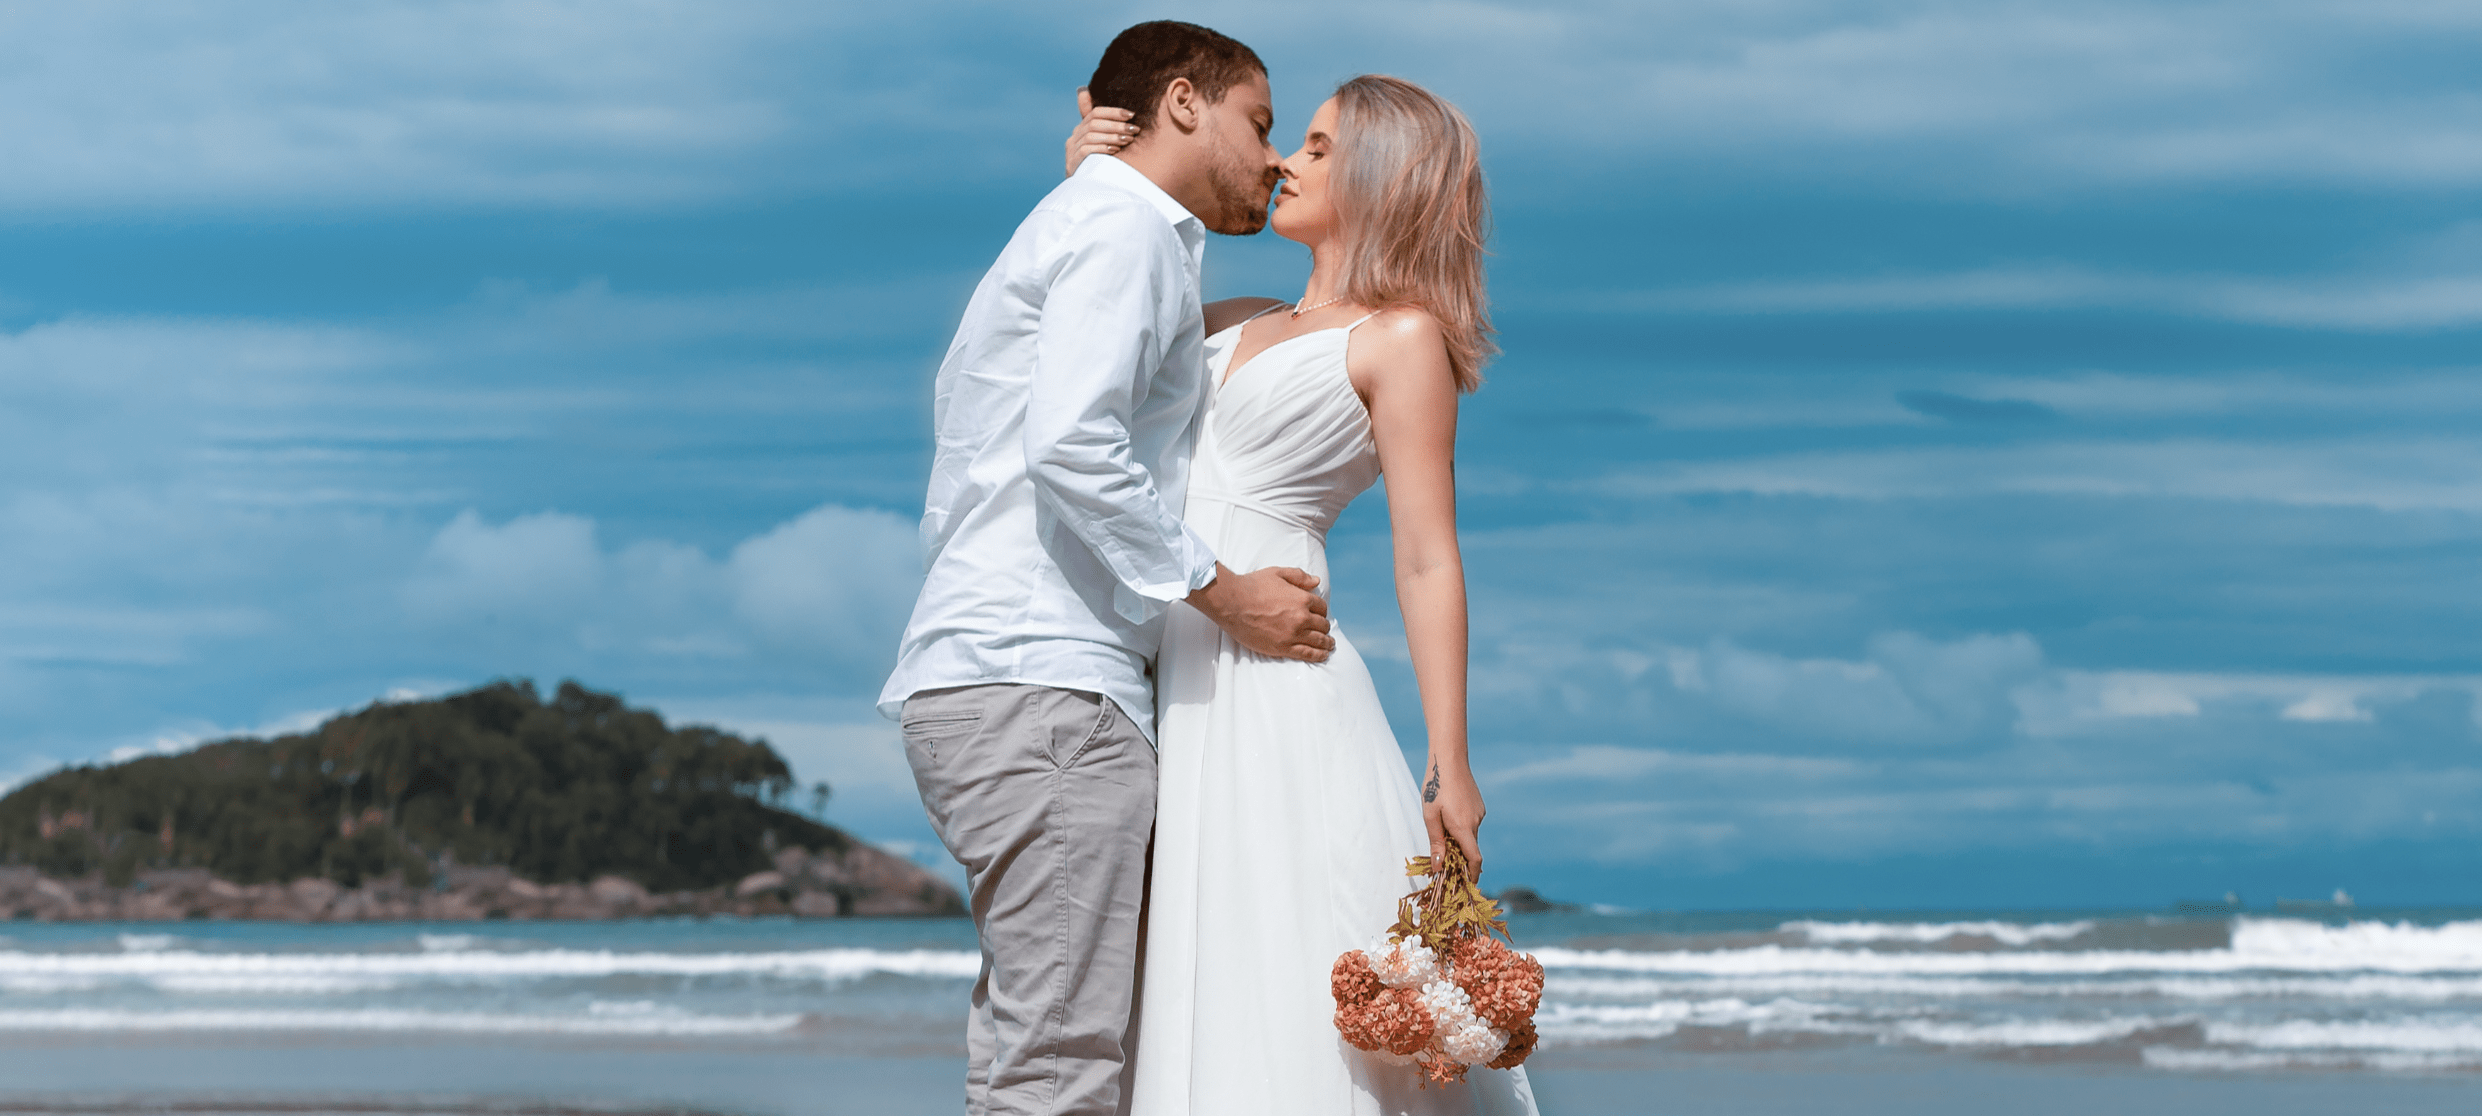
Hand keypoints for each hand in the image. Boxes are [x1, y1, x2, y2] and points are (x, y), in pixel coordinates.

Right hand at [1065, 88, 1138, 176]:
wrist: (1087, 192)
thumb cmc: (1102, 166)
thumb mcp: (1106, 146)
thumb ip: (1111, 131)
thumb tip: (1126, 119)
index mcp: (1082, 129)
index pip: (1096, 113)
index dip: (1114, 112)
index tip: (1131, 114)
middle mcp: (1074, 137)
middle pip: (1094, 123)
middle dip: (1117, 125)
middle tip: (1134, 129)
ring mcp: (1071, 150)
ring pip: (1090, 136)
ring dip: (1112, 136)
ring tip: (1128, 140)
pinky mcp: (1072, 163)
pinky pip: (1086, 150)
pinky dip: (1102, 148)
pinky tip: (1115, 151)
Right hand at [1186, 563, 1332, 661]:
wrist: (1233, 603)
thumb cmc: (1253, 586)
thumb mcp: (1278, 573)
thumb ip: (1299, 577)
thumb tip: (1316, 581)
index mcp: (1302, 599)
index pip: (1322, 608)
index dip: (1321, 611)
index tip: (1319, 615)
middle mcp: (1302, 617)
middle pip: (1322, 625)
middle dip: (1324, 627)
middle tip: (1323, 631)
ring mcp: (1293, 634)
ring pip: (1319, 641)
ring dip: (1327, 643)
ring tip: (1329, 646)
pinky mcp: (1283, 647)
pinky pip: (1307, 654)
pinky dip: (1319, 655)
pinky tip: (1323, 655)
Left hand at [1423, 761, 1484, 878]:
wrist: (1449, 758)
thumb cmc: (1435, 786)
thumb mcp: (1430, 816)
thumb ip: (1436, 843)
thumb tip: (1438, 868)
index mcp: (1463, 827)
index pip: (1474, 859)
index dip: (1472, 875)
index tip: (1468, 886)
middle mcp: (1475, 822)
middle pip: (1469, 848)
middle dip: (1459, 858)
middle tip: (1443, 861)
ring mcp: (1479, 812)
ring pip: (1469, 835)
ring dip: (1458, 840)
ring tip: (1439, 829)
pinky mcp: (1478, 805)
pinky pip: (1470, 823)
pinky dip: (1461, 827)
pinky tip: (1447, 814)